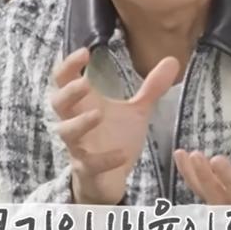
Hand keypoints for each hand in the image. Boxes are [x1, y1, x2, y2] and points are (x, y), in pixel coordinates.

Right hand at [51, 48, 178, 205]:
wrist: (110, 178)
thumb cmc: (115, 138)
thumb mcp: (136, 111)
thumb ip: (151, 88)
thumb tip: (172, 59)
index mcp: (84, 103)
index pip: (65, 79)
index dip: (69, 64)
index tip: (85, 51)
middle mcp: (76, 122)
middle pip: (58, 103)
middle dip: (68, 92)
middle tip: (84, 82)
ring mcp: (79, 146)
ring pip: (66, 133)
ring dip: (79, 123)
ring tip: (98, 113)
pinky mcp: (87, 169)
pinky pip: (89, 164)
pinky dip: (104, 159)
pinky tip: (122, 154)